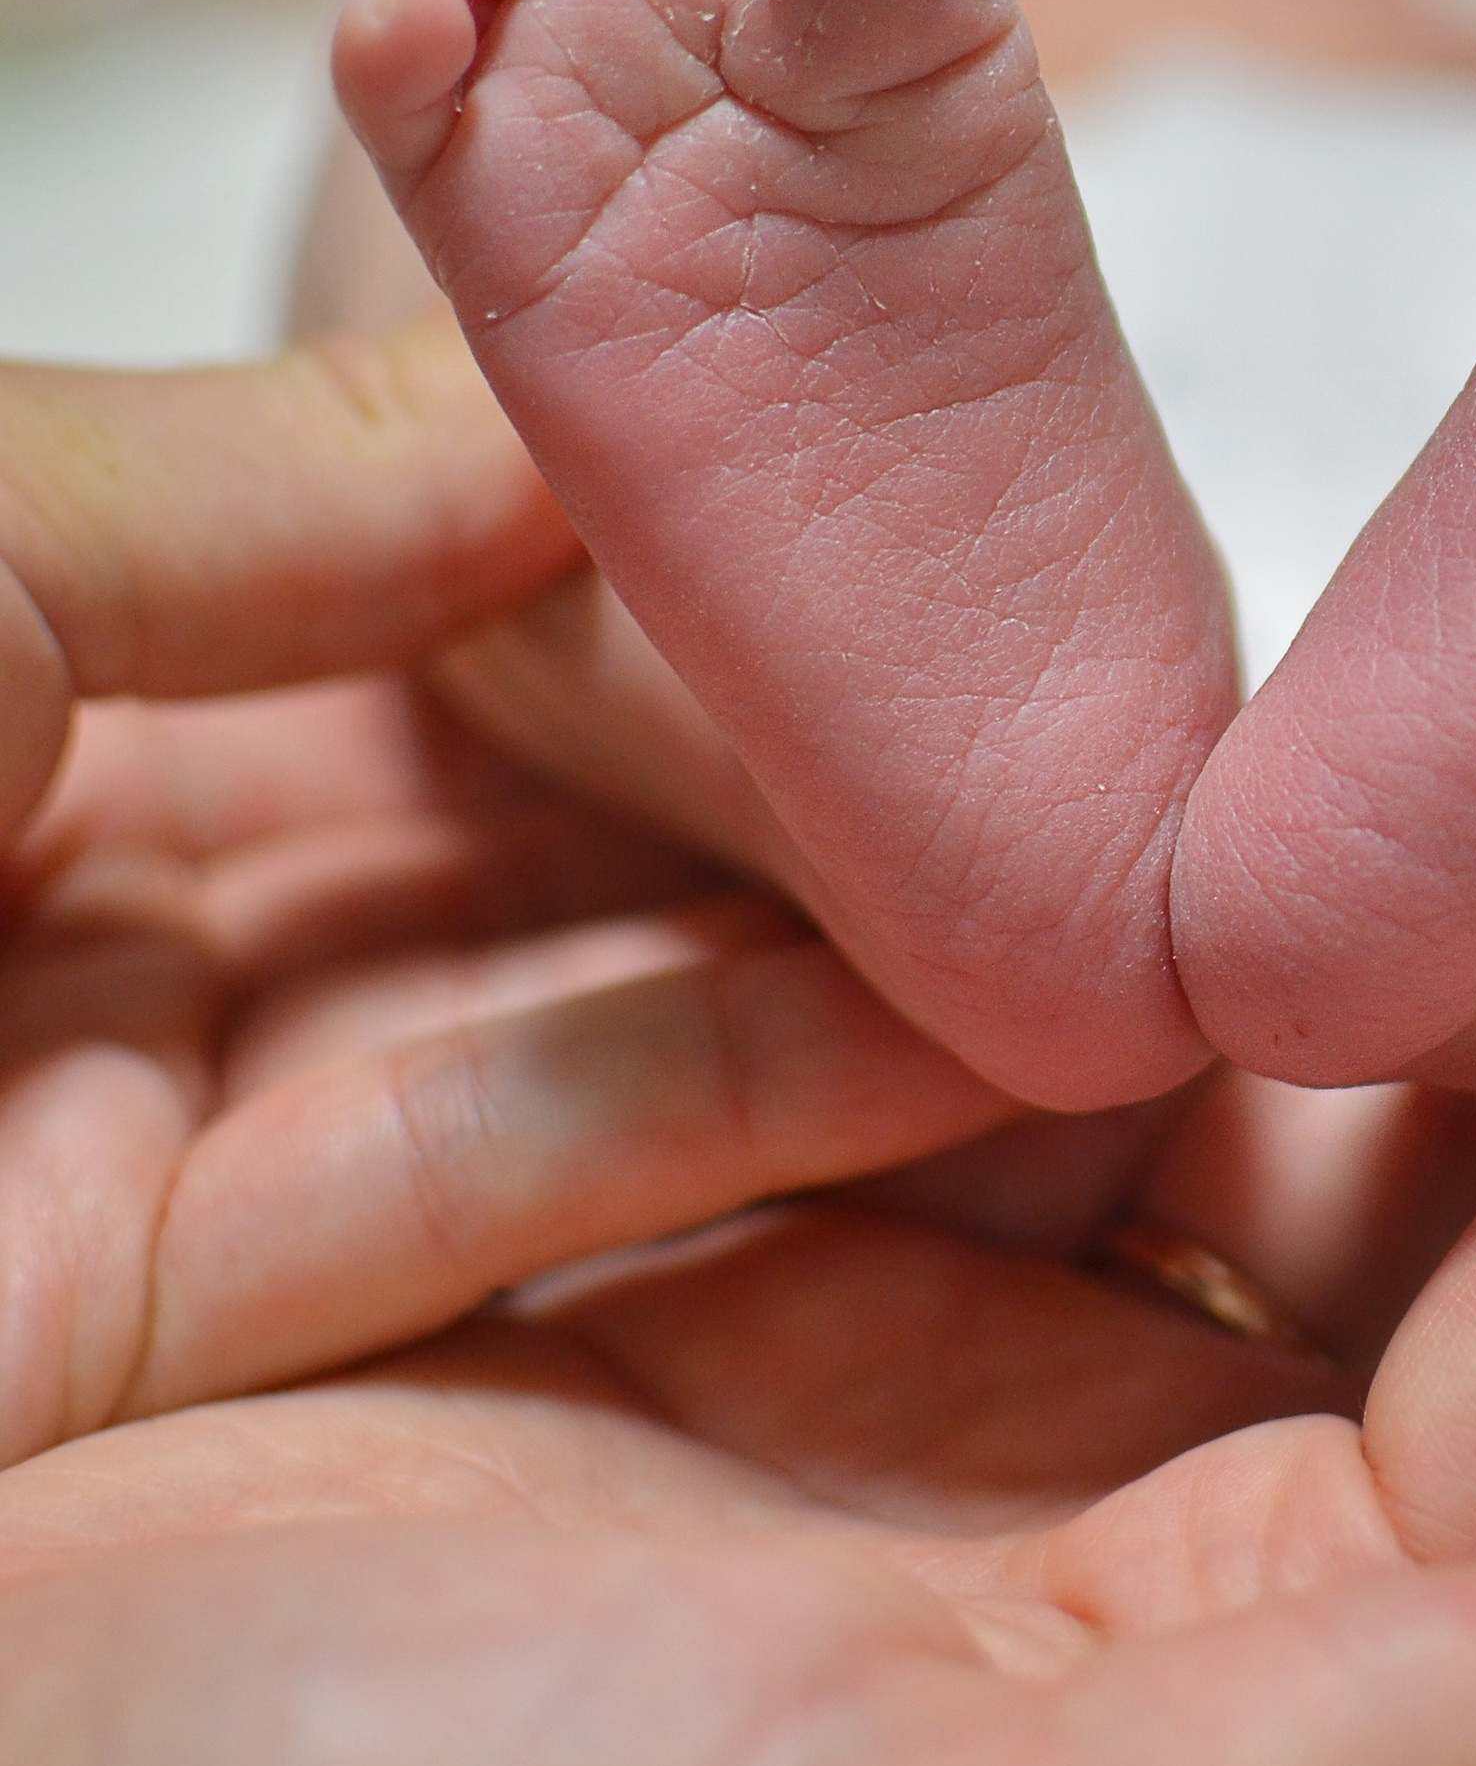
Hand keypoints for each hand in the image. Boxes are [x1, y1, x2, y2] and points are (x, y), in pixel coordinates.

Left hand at [0, 323, 1004, 1463]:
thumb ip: (291, 478)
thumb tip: (591, 428)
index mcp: (18, 644)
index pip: (417, 580)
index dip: (666, 544)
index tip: (903, 488)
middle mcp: (99, 876)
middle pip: (519, 807)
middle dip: (785, 753)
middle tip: (1055, 697)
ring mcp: (136, 1109)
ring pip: (546, 1006)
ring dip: (821, 939)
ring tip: (1078, 861)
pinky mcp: (161, 1337)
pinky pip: (485, 1193)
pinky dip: (732, 1113)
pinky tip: (954, 1036)